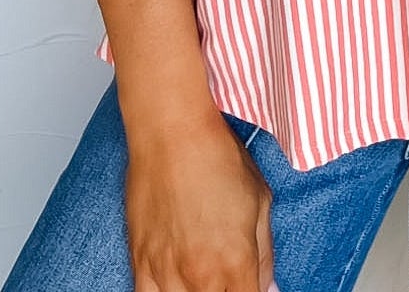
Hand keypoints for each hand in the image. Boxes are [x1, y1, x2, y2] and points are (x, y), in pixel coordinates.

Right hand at [126, 112, 275, 290]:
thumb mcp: (261, 200)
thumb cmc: (217, 156)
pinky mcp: (139, 263)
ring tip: (204, 277)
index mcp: (236, 262)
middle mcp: (201, 276)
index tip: (251, 285)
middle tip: (227, 275)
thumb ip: (265, 254)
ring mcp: (166, 273)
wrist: (172, 132)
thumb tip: (269, 289)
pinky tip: (176, 284)